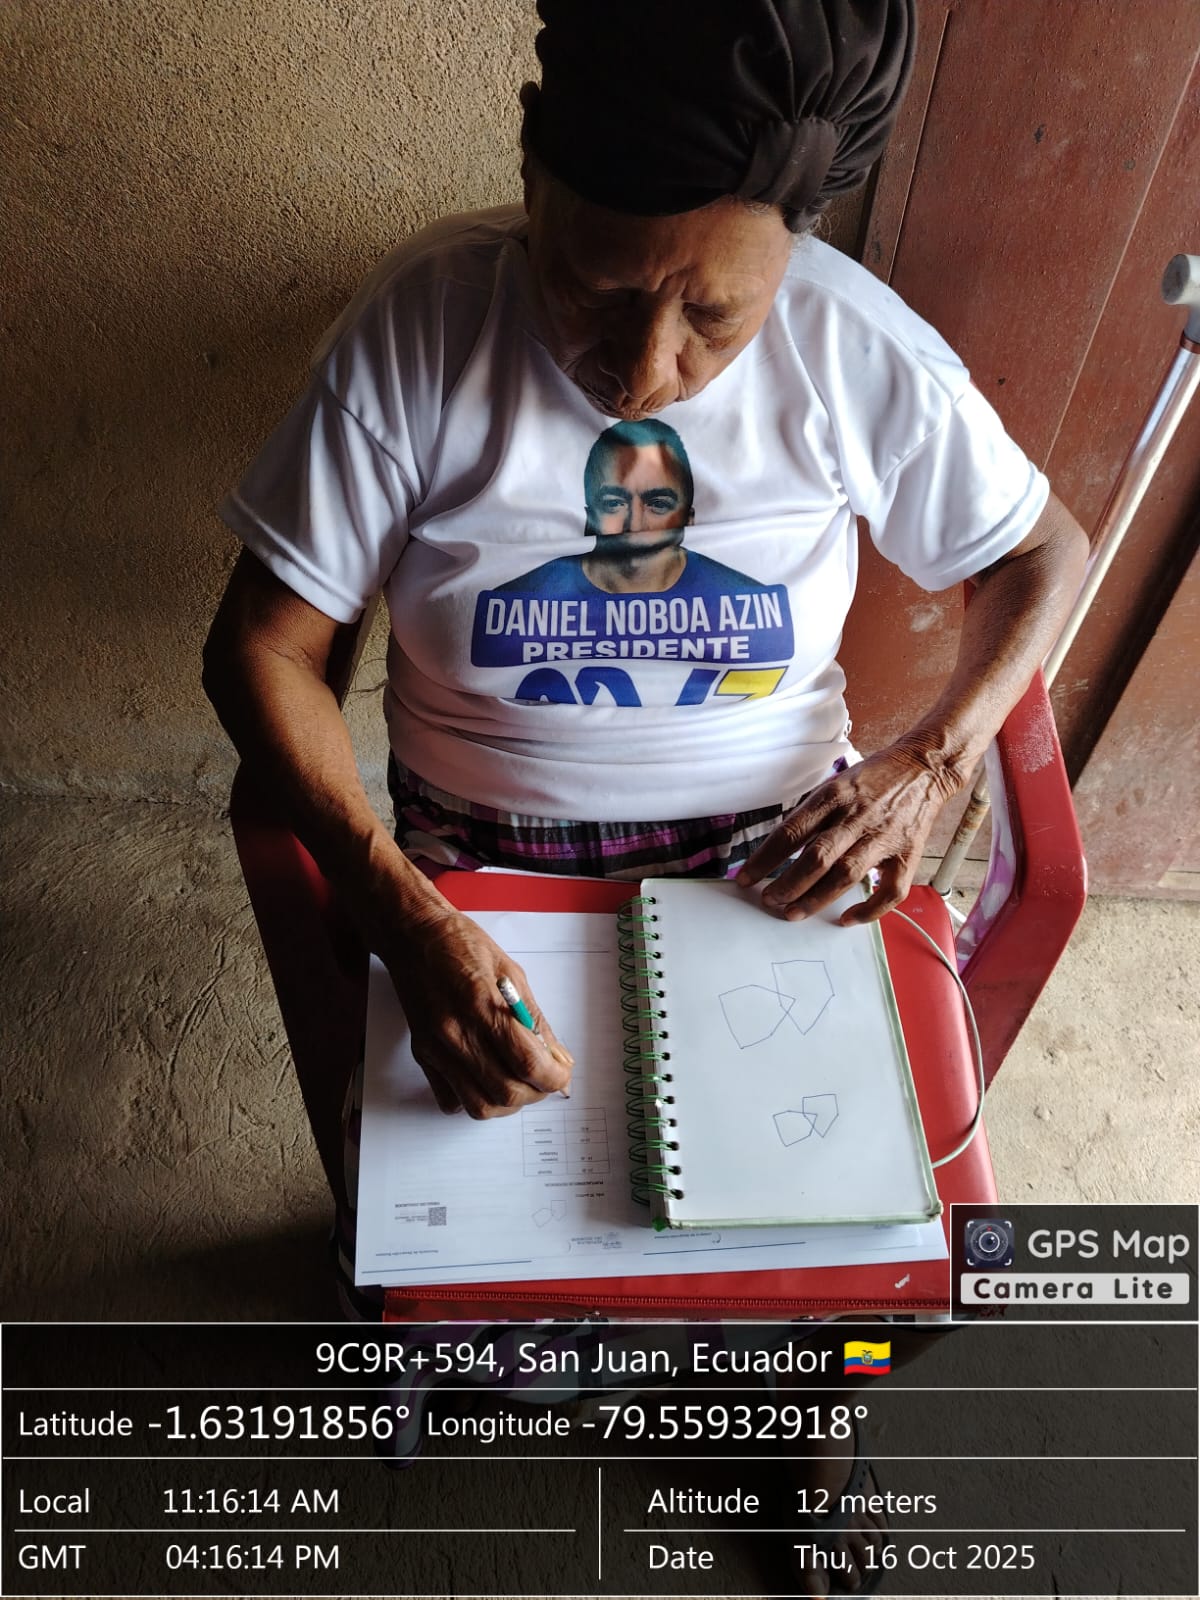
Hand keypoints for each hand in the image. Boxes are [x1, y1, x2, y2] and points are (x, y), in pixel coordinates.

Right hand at [380, 908, 573, 1117]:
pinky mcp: (422, 1054)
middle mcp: (457, 1032)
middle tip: (543, 1078)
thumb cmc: (462, 946)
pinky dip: (473, 1098)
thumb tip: (558, 1058)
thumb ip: (535, 1020)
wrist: (413, 937)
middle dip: (535, 1092)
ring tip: (517, 1081)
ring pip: (478, 1105)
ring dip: (506, 1102)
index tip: (561, 1073)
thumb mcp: (512, 973)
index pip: (527, 1062)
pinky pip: (450, 1099)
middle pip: (505, 1091)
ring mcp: (436, 1047)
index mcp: (483, 1005)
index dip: (553, 1077)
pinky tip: (484, 1077)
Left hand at [737, 743, 963, 923]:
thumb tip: (780, 849)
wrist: (924, 767)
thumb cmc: (874, 778)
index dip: (765, 859)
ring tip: (792, 913)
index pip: (791, 832)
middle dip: (787, 884)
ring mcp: (884, 837)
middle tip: (769, 901)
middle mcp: (857, 816)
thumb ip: (813, 814)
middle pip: (816, 857)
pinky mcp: (908, 854)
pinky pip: (890, 891)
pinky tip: (846, 919)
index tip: (745, 879)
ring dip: (816, 898)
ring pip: (846, 875)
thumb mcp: (836, 784)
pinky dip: (868, 910)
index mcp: (834, 795)